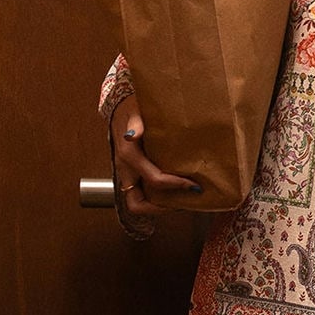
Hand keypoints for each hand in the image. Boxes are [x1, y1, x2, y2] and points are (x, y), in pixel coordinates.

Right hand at [110, 93, 203, 213]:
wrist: (120, 106)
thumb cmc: (133, 108)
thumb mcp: (136, 112)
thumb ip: (136, 124)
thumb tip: (133, 135)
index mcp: (128, 156)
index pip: (154, 180)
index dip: (176, 185)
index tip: (194, 184)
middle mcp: (124, 169)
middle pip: (137, 204)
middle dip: (160, 208)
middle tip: (182, 202)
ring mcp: (126, 174)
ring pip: (137, 201)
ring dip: (157, 205)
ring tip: (179, 200)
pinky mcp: (130, 174)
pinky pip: (140, 193)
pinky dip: (155, 197)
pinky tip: (172, 190)